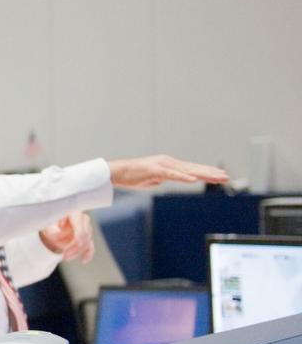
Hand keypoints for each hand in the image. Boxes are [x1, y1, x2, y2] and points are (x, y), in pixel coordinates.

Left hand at [40, 211, 94, 263]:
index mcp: (73, 213)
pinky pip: (90, 246)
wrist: (50, 229)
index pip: (79, 223)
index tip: (72, 242)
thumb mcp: (47, 226)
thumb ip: (52, 229)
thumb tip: (56, 235)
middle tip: (64, 255)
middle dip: (75, 247)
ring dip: (77, 252)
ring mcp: (86, 228)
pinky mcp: (87, 237)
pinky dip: (88, 254)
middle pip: (84, 234)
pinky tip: (83, 260)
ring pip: (87, 242)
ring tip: (65, 257)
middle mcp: (82, 219)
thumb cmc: (49, 225)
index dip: (77, 234)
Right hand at [107, 155, 227, 188]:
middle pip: (194, 169)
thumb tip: (167, 180)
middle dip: (211, 173)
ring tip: (216, 177)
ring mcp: (163, 166)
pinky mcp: (156, 170)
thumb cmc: (132, 176)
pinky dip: (184, 177)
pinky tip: (194, 179)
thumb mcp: (151, 179)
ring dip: (203, 174)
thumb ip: (162, 179)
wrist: (117, 172)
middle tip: (226, 176)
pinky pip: (173, 175)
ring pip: (188, 171)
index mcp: (169, 165)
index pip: (192, 169)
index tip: (219, 176)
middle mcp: (169, 163)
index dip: (206, 172)